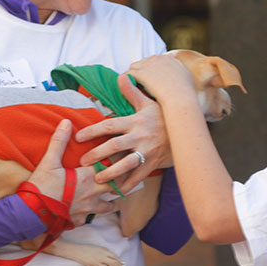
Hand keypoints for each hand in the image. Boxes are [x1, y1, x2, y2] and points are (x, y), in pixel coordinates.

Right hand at [28, 119, 114, 225]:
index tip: (123, 152)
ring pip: (109, 205)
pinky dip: (93, 213)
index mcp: (87, 176)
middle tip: (124, 173)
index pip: (110, 163)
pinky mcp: (79, 220)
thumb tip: (67, 122)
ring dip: (111, 199)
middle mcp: (92, 192)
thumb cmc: (40, 187)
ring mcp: (87, 208)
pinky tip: (91, 211)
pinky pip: (92, 217)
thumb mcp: (49, 162)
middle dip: (120, 178)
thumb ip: (60, 141)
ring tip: (112, 195)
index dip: (118, 157)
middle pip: (115, 184)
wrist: (30, 214)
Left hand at [75, 74, 171, 192]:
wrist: (187, 130)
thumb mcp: (148, 102)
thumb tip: (121, 76)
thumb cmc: (164, 116)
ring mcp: (147, 151)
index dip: (93, 131)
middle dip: (97, 154)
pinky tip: (118, 189)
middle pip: (114, 146)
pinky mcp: (153, 163)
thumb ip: (132, 92)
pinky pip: (140, 175)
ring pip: (126, 163)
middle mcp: (139, 137)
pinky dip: (129, 183)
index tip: (79, 137)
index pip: (110, 126)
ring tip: (98, 178)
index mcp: (135, 122)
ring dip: (111, 172)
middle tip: (83, 161)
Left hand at [128, 54, 194, 102]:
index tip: (150, 80)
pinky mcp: (140, 73)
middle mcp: (156, 58)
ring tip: (132, 87)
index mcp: (166, 58)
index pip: (152, 60)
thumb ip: (177, 65)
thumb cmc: (184, 90)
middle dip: (140, 72)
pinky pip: (128, 74)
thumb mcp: (185, 73)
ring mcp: (147, 65)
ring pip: (133, 67)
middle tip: (140, 85)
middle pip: (141, 62)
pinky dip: (127, 81)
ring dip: (133, 76)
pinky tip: (128, 89)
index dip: (150, 71)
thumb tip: (173, 60)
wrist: (179, 97)